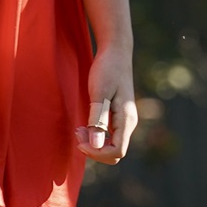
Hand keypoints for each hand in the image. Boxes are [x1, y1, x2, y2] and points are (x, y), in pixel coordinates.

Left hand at [79, 43, 141, 163]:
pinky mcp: (120, 116)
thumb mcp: (99, 94)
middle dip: (95, 150)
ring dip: (95, 144)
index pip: (116, 152)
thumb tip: (96, 146)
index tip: (79, 139)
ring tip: (79, 129)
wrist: (116, 53)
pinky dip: (97, 137)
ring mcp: (126, 120)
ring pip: (113, 146)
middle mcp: (129, 123)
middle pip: (116, 153)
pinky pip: (111, 137)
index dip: (96, 153)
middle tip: (77, 133)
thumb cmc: (107, 70)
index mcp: (126, 120)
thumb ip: (98, 120)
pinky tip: (86, 126)